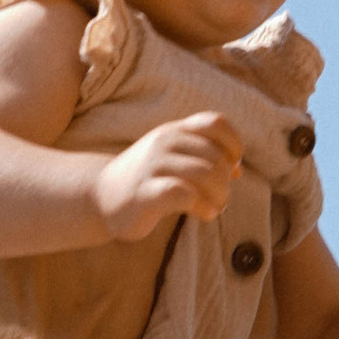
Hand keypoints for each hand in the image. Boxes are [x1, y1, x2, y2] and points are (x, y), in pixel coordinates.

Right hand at [94, 114, 242, 240]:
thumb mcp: (173, 158)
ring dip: (219, 195)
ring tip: (215, 207)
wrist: (100, 196)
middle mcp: (163, 142)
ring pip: (205, 173)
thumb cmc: (146, 179)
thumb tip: (238, 169)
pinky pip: (185, 194)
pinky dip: (203, 206)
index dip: (233, 144)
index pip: (215, 123)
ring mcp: (153, 166)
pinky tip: (204, 214)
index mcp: (173, 131)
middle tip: (220, 198)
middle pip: (216, 155)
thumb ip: (203, 157)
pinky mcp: (146, 193)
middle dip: (225, 181)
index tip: (232, 167)